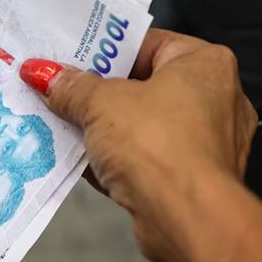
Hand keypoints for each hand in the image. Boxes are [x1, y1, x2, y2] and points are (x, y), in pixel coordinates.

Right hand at [19, 29, 257, 261]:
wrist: (186, 217)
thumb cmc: (160, 147)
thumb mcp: (100, 104)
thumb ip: (71, 87)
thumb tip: (46, 75)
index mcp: (205, 64)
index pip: (146, 43)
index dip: (103, 50)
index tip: (69, 57)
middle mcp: (215, 99)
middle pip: (141, 86)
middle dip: (97, 94)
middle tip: (60, 91)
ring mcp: (204, 142)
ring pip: (141, 126)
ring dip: (102, 130)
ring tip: (63, 125)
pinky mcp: (190, 179)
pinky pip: (145, 159)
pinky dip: (116, 160)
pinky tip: (82, 162)